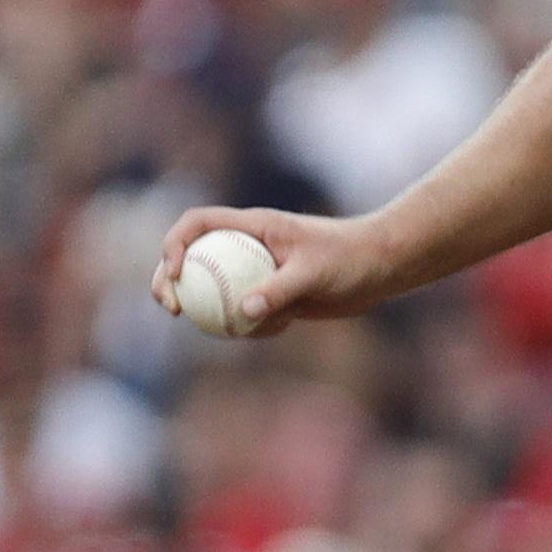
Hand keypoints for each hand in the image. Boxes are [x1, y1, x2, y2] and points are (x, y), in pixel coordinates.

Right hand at [149, 206, 396, 336]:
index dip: (175, 244)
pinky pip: (246, 315)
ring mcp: (257, 272)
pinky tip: (285, 327)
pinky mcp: (271, 296)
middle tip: (172, 309)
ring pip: (215, 292)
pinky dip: (254, 327)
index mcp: (252, 226)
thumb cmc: (350, 258)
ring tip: (237, 328)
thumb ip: (280, 290)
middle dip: (171, 281)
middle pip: (193, 259)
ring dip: (213, 312)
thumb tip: (244, 312)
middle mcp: (248, 246)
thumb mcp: (315, 272)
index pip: (198, 224)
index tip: (177, 273)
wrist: (380, 269)